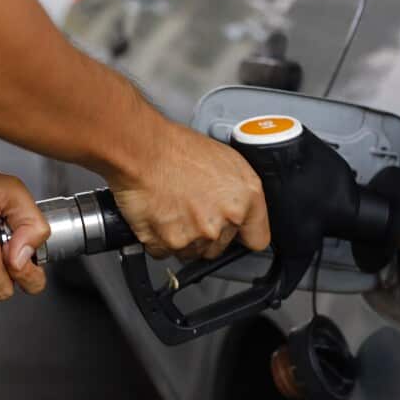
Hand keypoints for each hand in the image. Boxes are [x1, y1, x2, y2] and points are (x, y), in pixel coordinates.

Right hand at [108, 123, 269, 259]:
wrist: (141, 151)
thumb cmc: (178, 148)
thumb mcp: (227, 159)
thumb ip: (240, 191)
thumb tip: (242, 210)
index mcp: (243, 201)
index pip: (257, 238)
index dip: (245, 234)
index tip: (237, 231)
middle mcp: (221, 224)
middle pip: (220, 247)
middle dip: (208, 231)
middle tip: (193, 205)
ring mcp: (193, 238)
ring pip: (192, 251)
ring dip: (183, 236)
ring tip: (174, 205)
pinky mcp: (167, 245)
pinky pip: (165, 251)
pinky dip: (160, 238)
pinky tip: (160, 214)